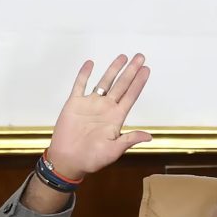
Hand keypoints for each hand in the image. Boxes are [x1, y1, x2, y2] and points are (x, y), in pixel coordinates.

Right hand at [42, 55, 150, 182]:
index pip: (130, 96)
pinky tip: (90, 63)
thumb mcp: (113, 151)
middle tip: (140, 57)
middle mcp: (105, 108)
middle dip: (131, 71)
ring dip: (113, 69)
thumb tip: (149, 137)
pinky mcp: (74, 103)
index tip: (147, 70)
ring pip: (104, 81)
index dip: (139, 83)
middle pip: (121, 85)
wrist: (67, 160)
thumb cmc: (91, 159)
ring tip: (123, 56)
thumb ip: (129, 140)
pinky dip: (84, 73)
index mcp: (116, 118)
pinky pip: (80, 85)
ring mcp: (90, 104)